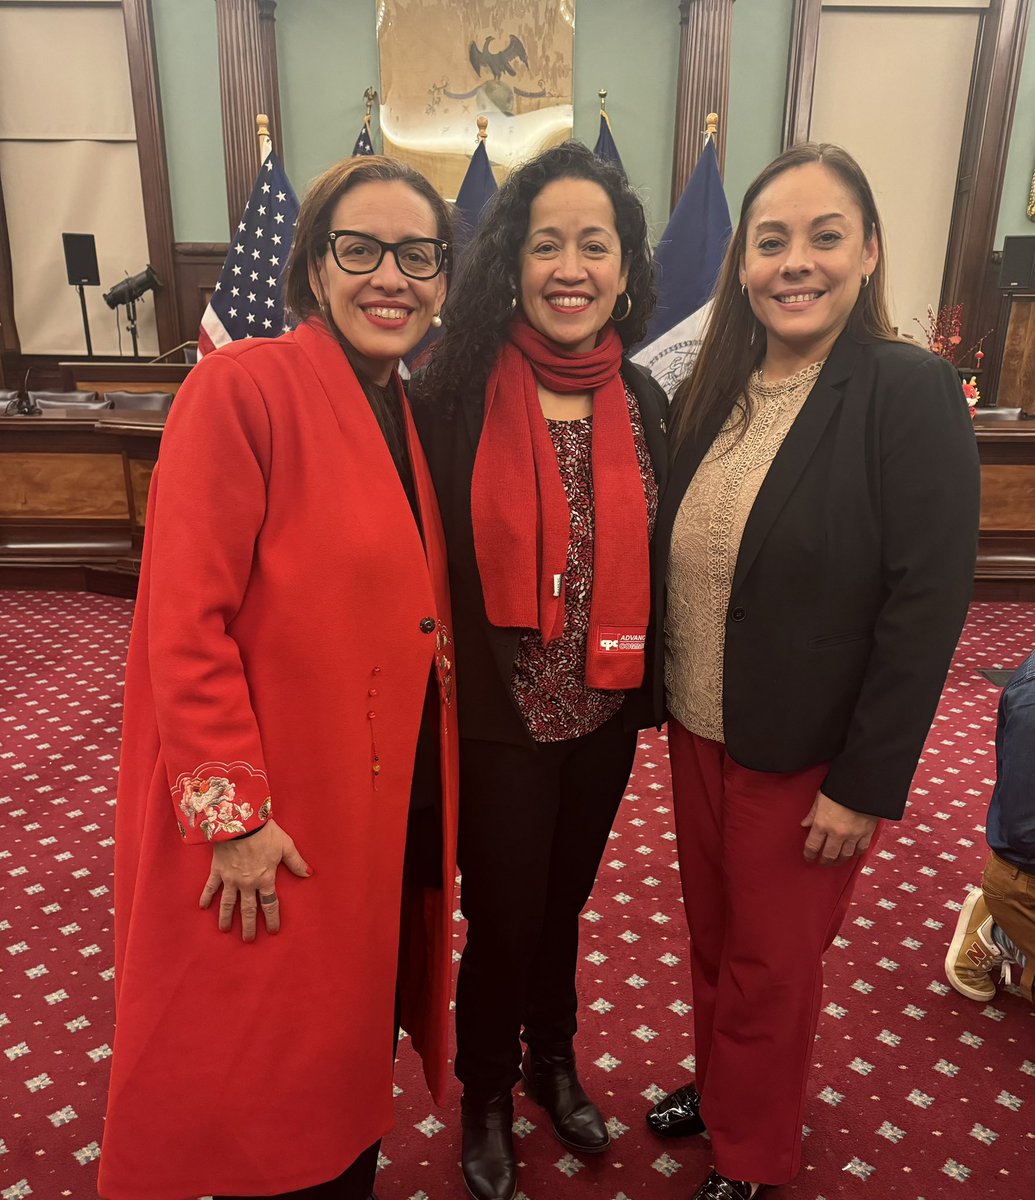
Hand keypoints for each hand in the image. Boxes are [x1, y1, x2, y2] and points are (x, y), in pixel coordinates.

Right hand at [199, 818, 310, 940]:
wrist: (241, 822)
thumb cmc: (266, 833)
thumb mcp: (286, 846)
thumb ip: (296, 862)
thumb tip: (309, 874)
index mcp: (265, 879)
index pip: (270, 904)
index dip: (272, 919)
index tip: (272, 931)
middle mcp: (247, 883)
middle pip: (248, 910)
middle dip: (249, 926)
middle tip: (248, 940)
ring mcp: (230, 878)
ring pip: (228, 903)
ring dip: (226, 917)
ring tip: (225, 929)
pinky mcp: (218, 870)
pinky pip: (211, 887)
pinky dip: (206, 897)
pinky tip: (203, 907)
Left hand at [801, 791, 878, 865]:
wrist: (863, 784)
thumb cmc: (839, 788)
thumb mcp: (820, 798)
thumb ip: (812, 813)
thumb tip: (805, 824)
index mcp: (822, 823)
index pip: (812, 846)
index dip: (809, 855)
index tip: (809, 857)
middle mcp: (836, 833)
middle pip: (829, 855)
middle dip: (823, 861)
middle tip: (821, 862)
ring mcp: (852, 835)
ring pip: (845, 856)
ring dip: (839, 861)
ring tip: (835, 861)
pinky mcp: (866, 834)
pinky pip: (860, 850)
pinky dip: (855, 853)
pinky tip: (851, 853)